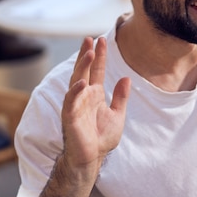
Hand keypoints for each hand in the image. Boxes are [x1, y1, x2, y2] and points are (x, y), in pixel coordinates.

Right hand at [61, 37, 130, 175]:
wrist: (93, 157)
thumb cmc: (101, 137)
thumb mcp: (117, 114)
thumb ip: (121, 97)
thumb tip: (127, 78)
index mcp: (94, 94)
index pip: (97, 71)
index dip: (99, 56)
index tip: (101, 40)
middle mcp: (83, 96)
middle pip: (84, 71)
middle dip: (87, 55)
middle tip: (90, 39)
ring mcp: (76, 106)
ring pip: (76, 82)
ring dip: (82, 67)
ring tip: (89, 53)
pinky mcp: (70, 118)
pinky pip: (71, 102)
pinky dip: (75, 92)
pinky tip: (82, 82)